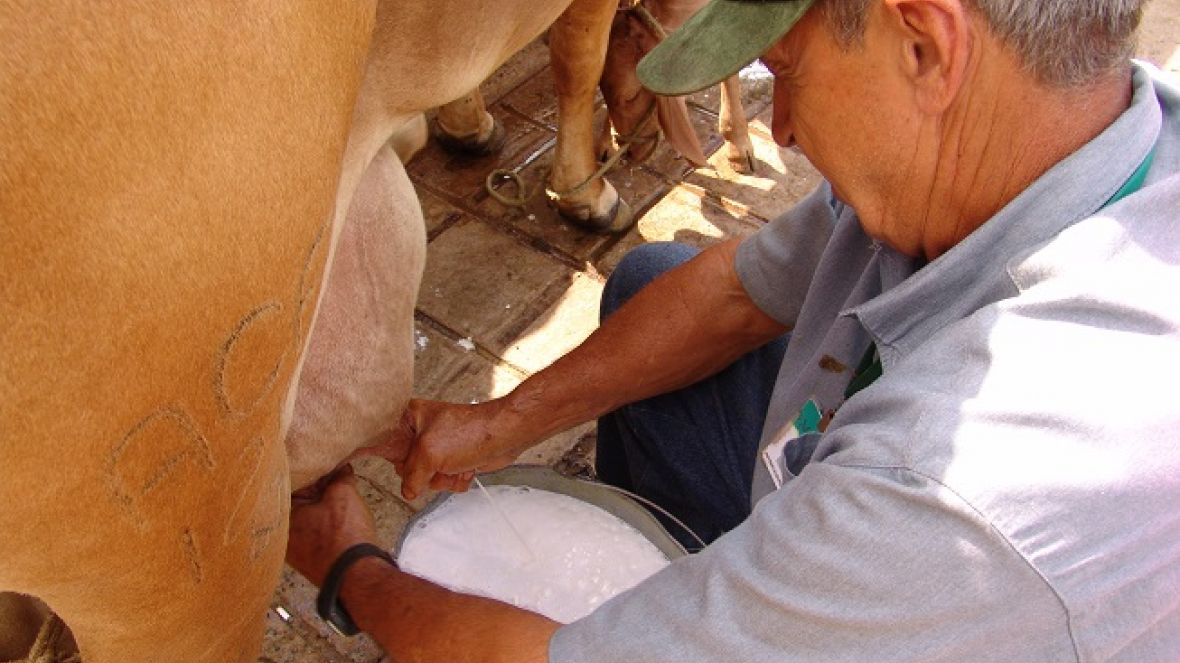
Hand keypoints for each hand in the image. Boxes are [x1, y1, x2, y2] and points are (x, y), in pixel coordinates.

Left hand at [286, 465, 378, 586]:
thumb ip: (339, 476)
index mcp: (282, 514)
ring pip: (306, 514)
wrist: (358, 575)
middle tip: (331, 472)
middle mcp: (282, 533)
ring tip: (338, 491)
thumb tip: (341, 467)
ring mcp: (295, 547)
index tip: (319, 459)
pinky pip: (313, 529)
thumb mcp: (344, 494)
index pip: (289, 480)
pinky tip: (340, 513)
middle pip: (296, 498)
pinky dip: (324, 520)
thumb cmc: (346, 537)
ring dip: (320, 503)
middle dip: (314, 486)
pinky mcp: (309, 556)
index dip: (307, 467)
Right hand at [367, 398, 527, 500]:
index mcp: (407, 419)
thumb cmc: (470, 432)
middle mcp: (418, 433)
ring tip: (457, 465)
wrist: (507, 436)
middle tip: (434, 464)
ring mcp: (435, 448)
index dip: (360, 446)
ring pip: (424, 479)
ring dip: (443, 479)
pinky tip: (467, 468)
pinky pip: (442, 482)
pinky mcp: (451, 460)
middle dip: (422, 474)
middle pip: (402, 467)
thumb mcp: (429, 453)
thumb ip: (411, 476)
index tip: (338, 456)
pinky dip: (455, 480)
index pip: (375, 435)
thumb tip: (408, 492)